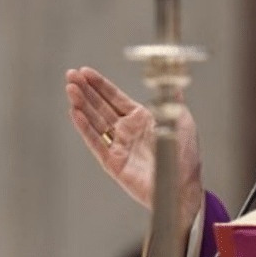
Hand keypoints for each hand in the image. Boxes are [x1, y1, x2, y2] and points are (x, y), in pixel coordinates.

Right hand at [65, 67, 202, 222]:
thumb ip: (172, 101)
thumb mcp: (181, 121)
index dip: (100, 84)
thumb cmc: (185, 156)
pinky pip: (96, 142)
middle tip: (70, 75)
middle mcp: (127, 130)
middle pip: (101, 106)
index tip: (85, 71)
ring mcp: (118, 145)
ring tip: (70, 89)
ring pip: (95, 121)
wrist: (183, 185)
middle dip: (85, 90)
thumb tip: (174, 82)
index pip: (115, 97)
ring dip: (82, 105)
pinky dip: (85, 128)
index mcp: (141, 118)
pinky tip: (75, 113)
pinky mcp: (113, 162)